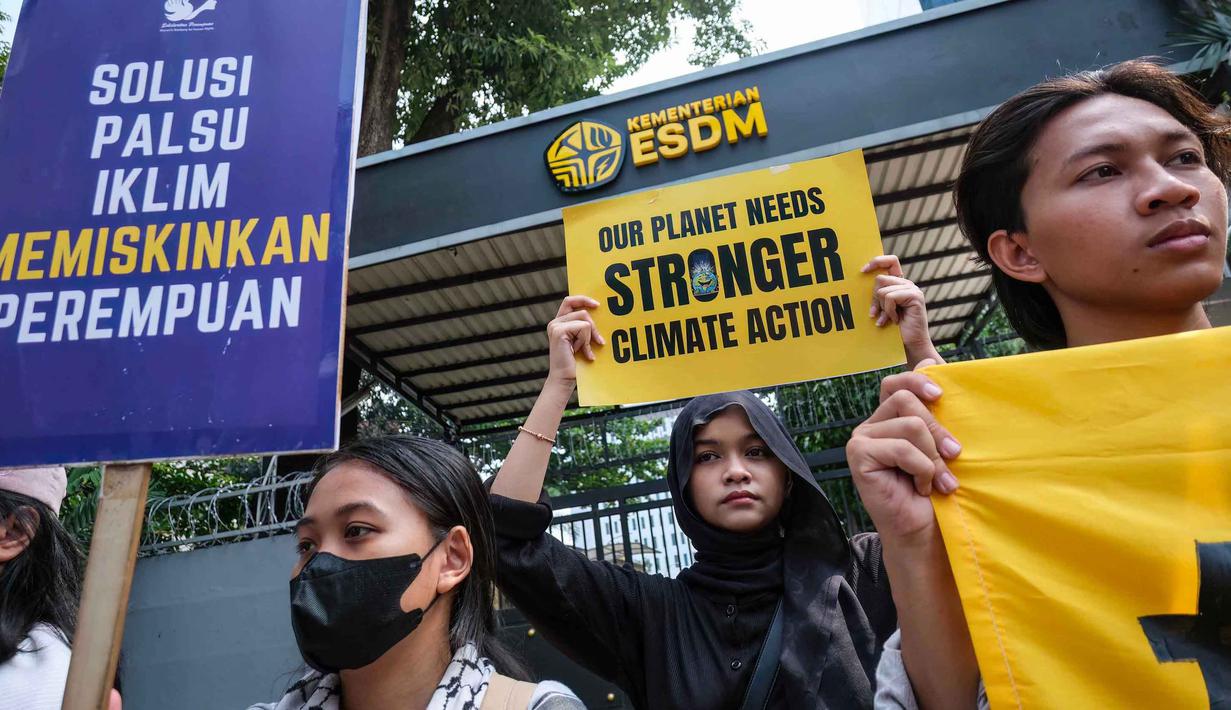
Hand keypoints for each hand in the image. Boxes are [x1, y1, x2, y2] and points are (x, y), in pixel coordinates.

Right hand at [546, 296, 604, 385]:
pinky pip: (583, 327)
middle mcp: (555, 322)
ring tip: (586, 351)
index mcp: (559, 323)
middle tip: (599, 340)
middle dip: (593, 325)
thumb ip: (584, 327)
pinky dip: (586, 341)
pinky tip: (584, 353)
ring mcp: (555, 326)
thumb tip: (599, 314)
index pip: (570, 301)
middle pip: (581, 309)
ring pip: (584, 319)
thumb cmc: (576, 363)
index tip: (597, 305)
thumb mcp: (581, 341)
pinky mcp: (559, 331)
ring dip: (589, 337)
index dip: (583, 299)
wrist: (565, 379)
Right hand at [846, 359, 960, 544]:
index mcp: (888, 419)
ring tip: (940, 481)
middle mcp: (871, 426)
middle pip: (905, 399)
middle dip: (937, 428)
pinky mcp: (858, 456)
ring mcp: (861, 440)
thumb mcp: (940, 443)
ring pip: (909, 423)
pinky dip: (921, 469)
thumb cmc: (935, 491)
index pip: (896, 382)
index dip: (917, 380)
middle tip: (954, 455)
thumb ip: (933, 407)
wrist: (925, 533)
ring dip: (933, 456)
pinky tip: (921, 488)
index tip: (941, 396)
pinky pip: (901, 447)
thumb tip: (932, 359)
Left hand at [862, 255, 941, 368]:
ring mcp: (912, 289)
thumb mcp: (881, 309)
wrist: (909, 346)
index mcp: (899, 284)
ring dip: (882, 307)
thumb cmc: (893, 330)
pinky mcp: (915, 296)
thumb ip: (877, 296)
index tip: (862, 271)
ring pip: (883, 290)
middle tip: (877, 313)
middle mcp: (907, 284)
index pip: (890, 261)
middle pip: (880, 279)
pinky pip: (890, 297)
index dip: (876, 261)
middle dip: (874, 298)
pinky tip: (895, 320)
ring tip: (889, 318)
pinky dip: (889, 311)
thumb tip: (862, 281)